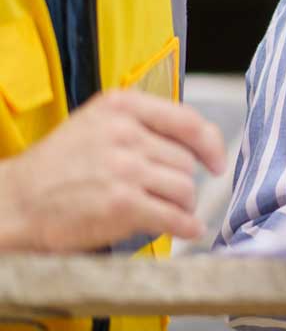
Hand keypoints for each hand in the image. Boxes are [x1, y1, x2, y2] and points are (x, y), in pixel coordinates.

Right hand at [0, 90, 225, 251]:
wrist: (14, 203)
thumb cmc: (58, 166)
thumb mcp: (97, 124)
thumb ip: (142, 125)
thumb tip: (197, 142)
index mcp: (121, 106)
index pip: (187, 120)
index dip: (210, 144)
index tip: (216, 161)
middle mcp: (125, 133)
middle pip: (185, 160)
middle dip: (181, 181)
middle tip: (166, 194)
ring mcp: (124, 168)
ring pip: (184, 188)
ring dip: (182, 204)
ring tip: (165, 210)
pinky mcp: (122, 204)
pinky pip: (174, 216)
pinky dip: (185, 226)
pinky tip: (185, 229)